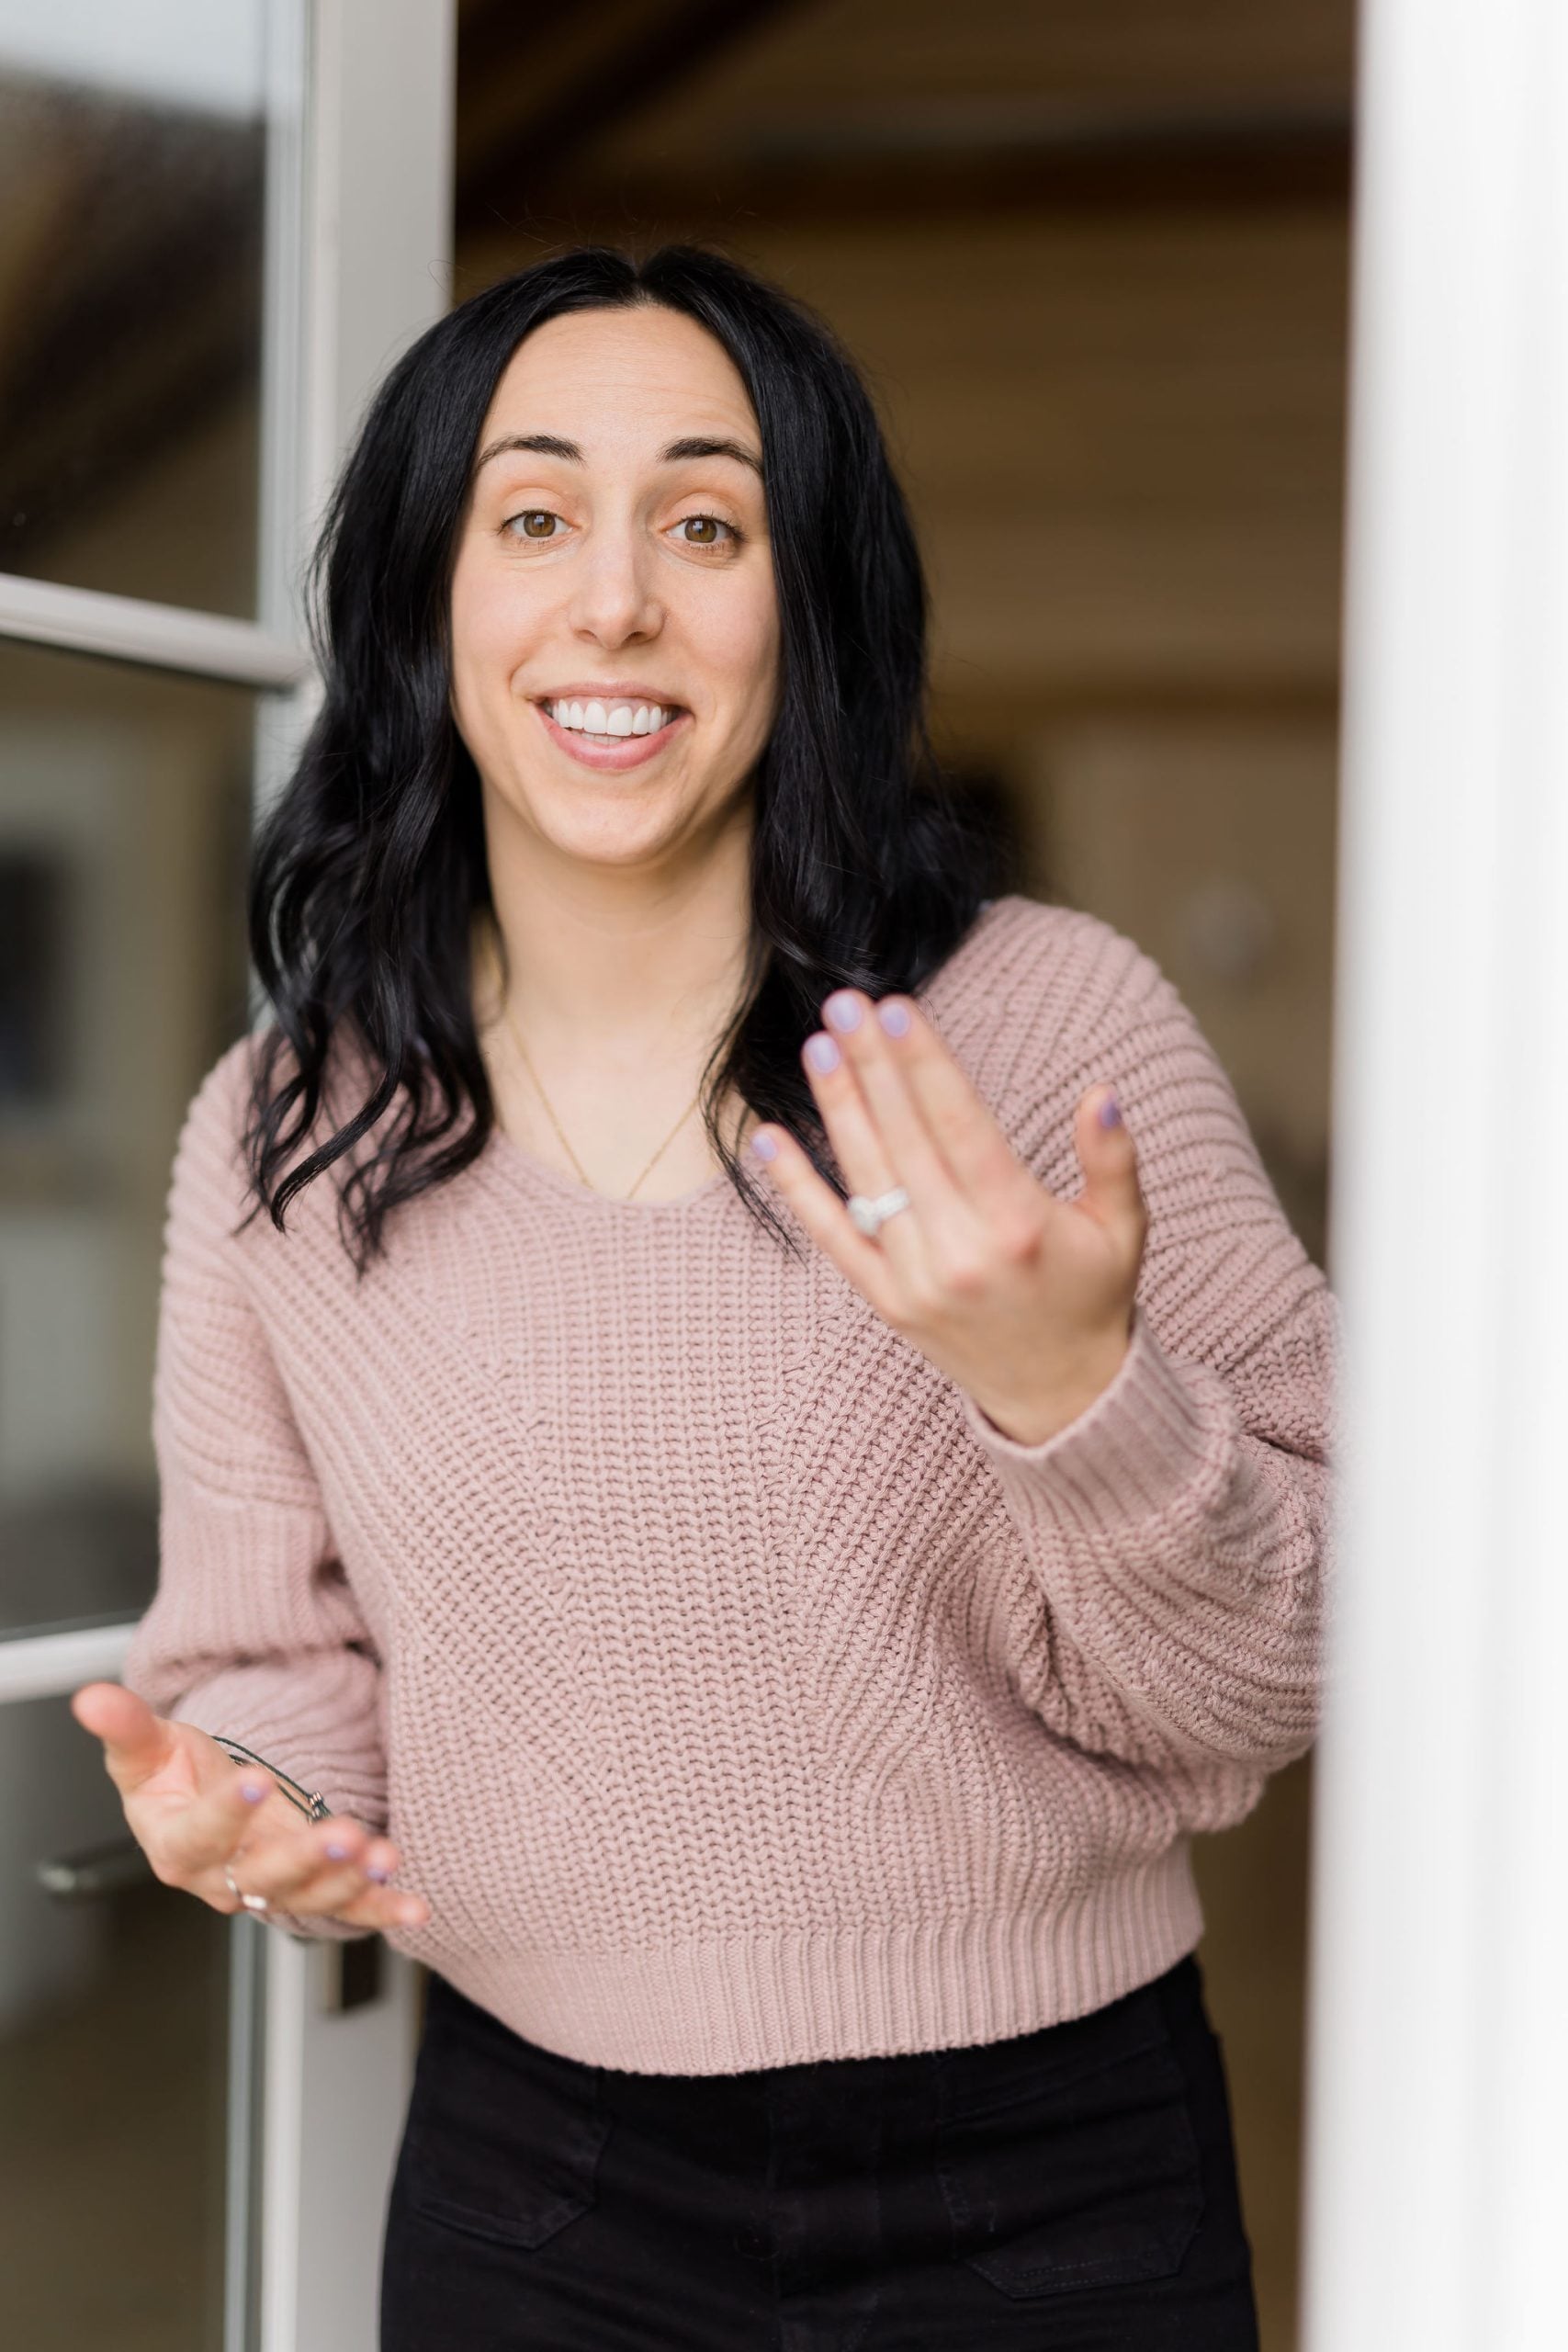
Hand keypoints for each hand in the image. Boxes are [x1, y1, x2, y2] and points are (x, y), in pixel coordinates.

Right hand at [69, 1682, 429, 1931]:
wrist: (206, 1803)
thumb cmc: (174, 1778)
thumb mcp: (147, 1747)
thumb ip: (126, 1726)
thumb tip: (90, 1698)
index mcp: (178, 1846)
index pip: (201, 1835)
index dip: (227, 1812)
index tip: (256, 1780)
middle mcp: (226, 1879)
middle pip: (264, 1878)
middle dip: (305, 1858)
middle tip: (342, 1833)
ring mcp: (272, 1889)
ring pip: (309, 1897)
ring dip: (351, 1883)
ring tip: (383, 1856)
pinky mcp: (313, 1889)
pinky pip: (349, 1910)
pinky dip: (382, 1909)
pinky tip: (415, 1905)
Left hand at [747, 987, 1146, 1445]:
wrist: (1063, 1399)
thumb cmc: (1094, 1295)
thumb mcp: (1124, 1227)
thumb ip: (1112, 1157)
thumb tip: (1101, 1092)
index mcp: (1020, 1224)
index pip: (962, 1126)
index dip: (925, 1064)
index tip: (897, 1008)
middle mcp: (963, 1252)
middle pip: (906, 1140)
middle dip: (873, 1066)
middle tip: (844, 1002)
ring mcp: (918, 1280)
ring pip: (867, 1178)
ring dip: (839, 1108)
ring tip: (819, 1045)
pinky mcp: (887, 1303)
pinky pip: (832, 1237)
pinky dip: (797, 1187)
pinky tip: (769, 1137)